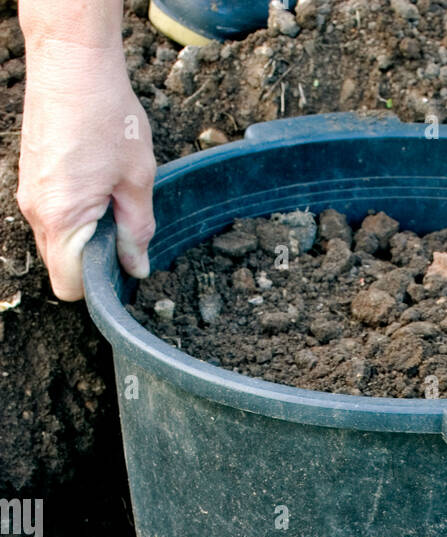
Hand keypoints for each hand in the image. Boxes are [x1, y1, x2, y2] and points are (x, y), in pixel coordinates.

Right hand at [17, 40, 155, 300]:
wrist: (71, 59)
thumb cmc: (106, 113)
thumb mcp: (137, 179)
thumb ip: (137, 231)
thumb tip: (136, 268)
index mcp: (62, 219)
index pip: (70, 286)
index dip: (98, 286)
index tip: (122, 268)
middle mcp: (36, 212)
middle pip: (60, 268)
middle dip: (91, 263)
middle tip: (122, 231)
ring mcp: (28, 194)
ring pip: (55, 243)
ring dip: (83, 237)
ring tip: (110, 200)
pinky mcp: (30, 178)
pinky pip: (50, 216)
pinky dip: (72, 216)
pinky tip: (95, 185)